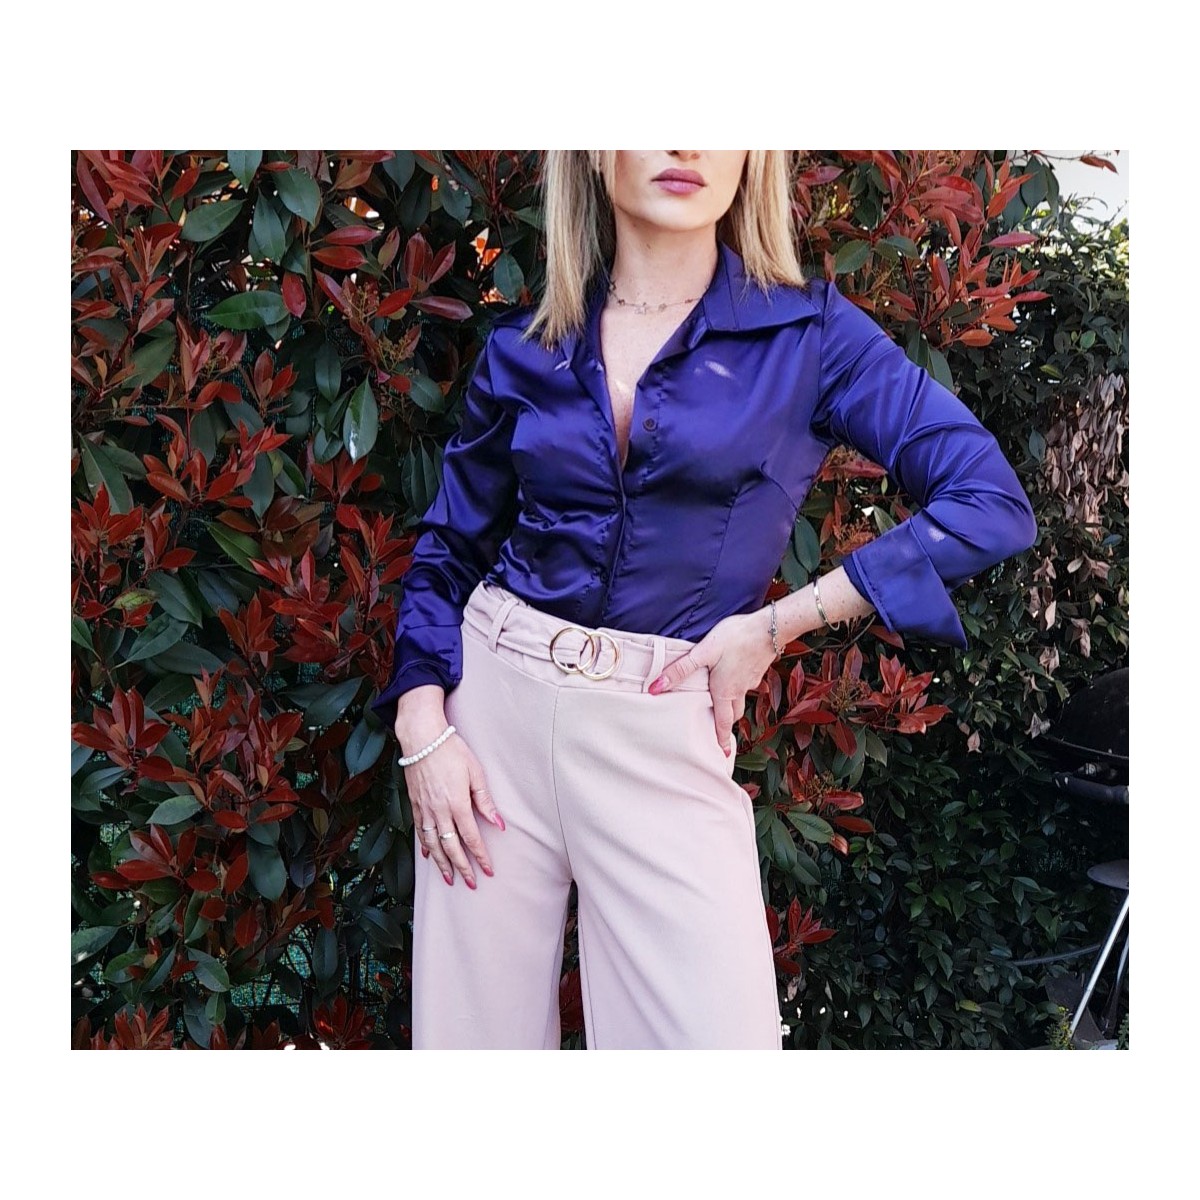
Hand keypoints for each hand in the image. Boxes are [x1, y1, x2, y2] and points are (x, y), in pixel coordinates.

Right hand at [395, 714, 504, 888]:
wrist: (421, 738)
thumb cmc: (452, 750)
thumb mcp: (475, 772)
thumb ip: (485, 800)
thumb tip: (499, 823)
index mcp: (457, 803)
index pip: (471, 838)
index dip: (480, 856)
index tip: (488, 870)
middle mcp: (438, 811)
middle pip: (451, 847)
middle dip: (462, 868)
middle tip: (471, 884)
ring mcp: (424, 809)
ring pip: (432, 845)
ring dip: (442, 864)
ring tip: (449, 879)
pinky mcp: (414, 804)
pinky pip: (419, 832)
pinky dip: (425, 847)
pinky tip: (428, 856)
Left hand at [646, 608, 776, 755]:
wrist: (770, 627)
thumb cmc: (735, 638)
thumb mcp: (703, 652)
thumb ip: (680, 670)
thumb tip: (655, 688)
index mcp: (725, 691)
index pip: (723, 723)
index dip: (721, 739)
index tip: (723, 754)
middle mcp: (740, 690)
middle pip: (733, 713)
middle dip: (725, 722)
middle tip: (718, 728)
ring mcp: (751, 680)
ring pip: (740, 698)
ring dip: (732, 704)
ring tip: (722, 702)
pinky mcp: (757, 668)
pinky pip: (747, 684)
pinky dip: (739, 686)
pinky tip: (734, 674)